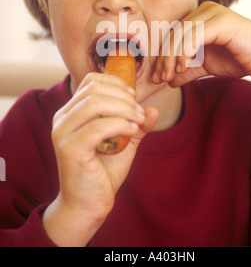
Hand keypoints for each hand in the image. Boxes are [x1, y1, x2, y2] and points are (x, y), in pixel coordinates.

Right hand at [42, 72, 157, 245]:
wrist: (88, 206)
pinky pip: (98, 126)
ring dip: (123, 109)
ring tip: (138, 121)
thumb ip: (136, 125)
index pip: (91, 80)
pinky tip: (131, 130)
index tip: (134, 98)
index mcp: (71, 112)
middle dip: (123, 97)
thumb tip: (153, 109)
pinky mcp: (69, 149)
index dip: (116, 83)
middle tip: (140, 112)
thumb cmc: (103, 172)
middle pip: (94, 88)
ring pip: (95, 103)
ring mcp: (62, 133)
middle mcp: (62, 118)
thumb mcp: (124, 142)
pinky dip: (120, 124)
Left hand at [152, 1, 250, 86]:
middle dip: (164, 58)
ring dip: (172, 57)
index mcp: (199, 16)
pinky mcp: (222, 21)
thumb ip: (188, 69)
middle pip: (173, 32)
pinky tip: (183, 67)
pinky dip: (185, 52)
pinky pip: (195, 35)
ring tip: (170, 76)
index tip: (157, 78)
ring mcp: (214, 12)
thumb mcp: (207, 66)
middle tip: (159, 79)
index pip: (172, 34)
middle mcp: (205, 9)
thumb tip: (168, 80)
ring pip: (181, 33)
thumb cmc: (241, 59)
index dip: (162, 56)